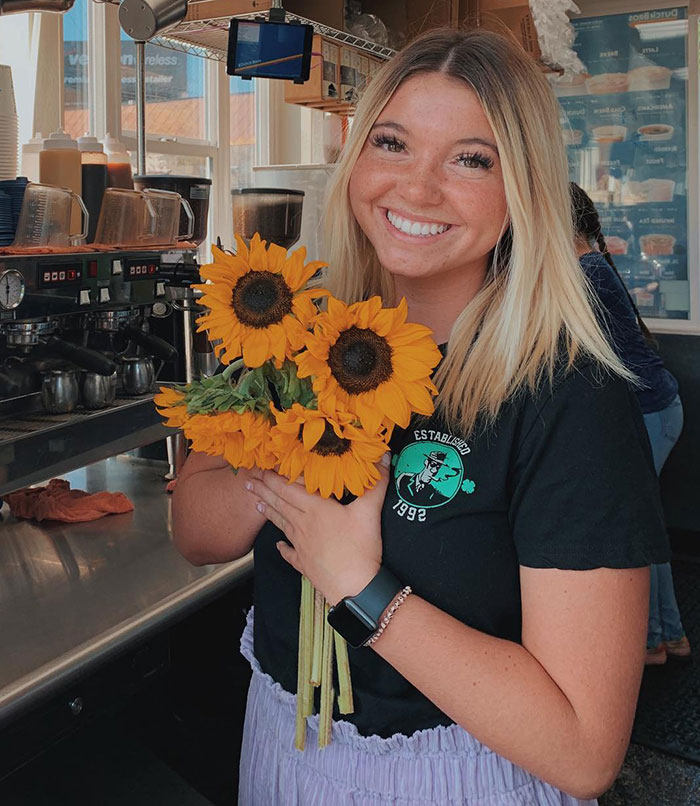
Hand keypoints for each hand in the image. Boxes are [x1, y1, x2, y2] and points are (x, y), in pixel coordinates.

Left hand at [244, 455, 390, 603]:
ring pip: (281, 524)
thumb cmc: (359, 548)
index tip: (260, 468)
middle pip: (279, 503)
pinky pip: (289, 553)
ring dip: (268, 512)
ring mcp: (301, 545)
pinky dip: (282, 548)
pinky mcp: (304, 563)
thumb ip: (377, 483)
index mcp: (315, 508)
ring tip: (256, 503)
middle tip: (248, 480)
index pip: (288, 488)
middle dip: (263, 490)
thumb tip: (385, 457)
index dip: (273, 478)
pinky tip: (278, 546)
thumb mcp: (370, 511)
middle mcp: (303, 524)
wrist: (354, 588)